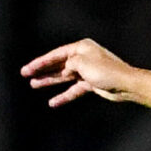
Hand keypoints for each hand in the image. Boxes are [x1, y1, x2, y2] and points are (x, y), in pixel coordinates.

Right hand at [21, 38, 142, 107]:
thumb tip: (66, 68)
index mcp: (81, 48)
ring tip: (34, 85)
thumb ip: (69, 63)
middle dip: (42, 70)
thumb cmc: (106, 71)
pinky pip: (73, 89)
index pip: (56, 54)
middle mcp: (83, 57)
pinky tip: (53, 102)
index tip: (27, 69)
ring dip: (49, 81)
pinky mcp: (91, 83)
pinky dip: (64, 95)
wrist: (126, 84)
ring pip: (64, 76)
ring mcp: (87, 71)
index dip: (40, 62)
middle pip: (58, 64)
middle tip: (25, 75)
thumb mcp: (82, 63)